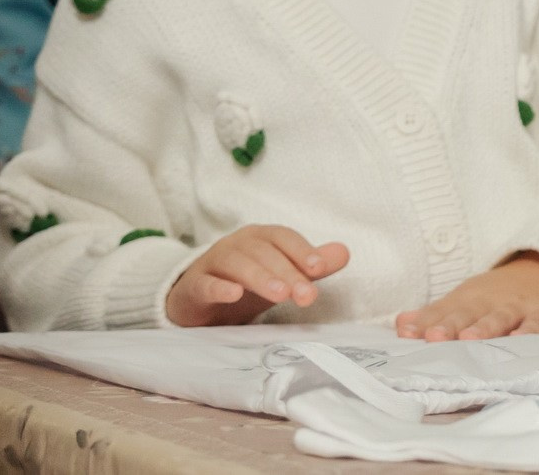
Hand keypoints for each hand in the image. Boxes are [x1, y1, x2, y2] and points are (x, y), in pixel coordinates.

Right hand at [166, 225, 348, 326]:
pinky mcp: (194, 286)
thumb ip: (310, 265)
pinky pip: (206, 284)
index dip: (302, 250)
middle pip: (265, 253)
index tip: (320, 268)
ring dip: (261, 278)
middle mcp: (237, 244)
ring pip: (238, 265)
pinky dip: (219, 288)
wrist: (198, 301)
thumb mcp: (280, 275)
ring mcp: (213, 263)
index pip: (284, 238)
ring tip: (280, 295)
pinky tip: (234, 295)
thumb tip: (344, 253)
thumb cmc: (245, 283)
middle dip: (289, 273)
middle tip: (307, 295)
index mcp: (261, 237)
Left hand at [396, 252, 538, 340]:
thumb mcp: (465, 299)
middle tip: (433, 337)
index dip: (424, 323)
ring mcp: (515, 308)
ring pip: (498, 318)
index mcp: (466, 300)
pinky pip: (534, 324)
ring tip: (469, 339)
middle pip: (467, 315)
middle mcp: (488, 303)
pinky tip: (518, 339)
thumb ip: (434, 315)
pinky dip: (527, 332)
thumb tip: (400, 325)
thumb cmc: (497, 295)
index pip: (442, 312)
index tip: (406, 334)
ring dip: (484, 328)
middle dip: (449, 326)